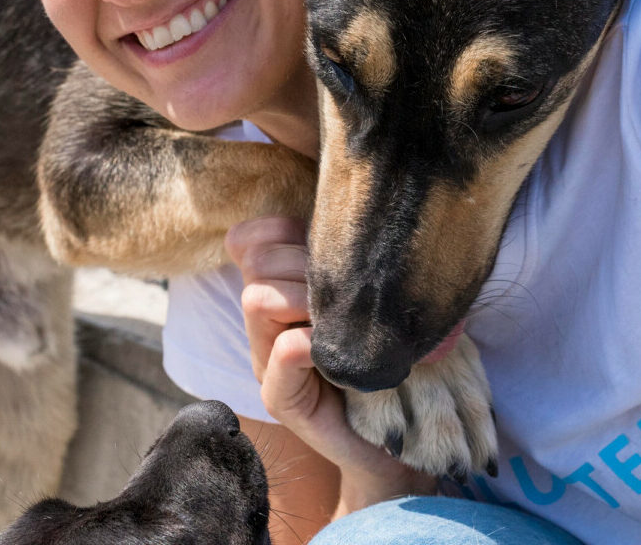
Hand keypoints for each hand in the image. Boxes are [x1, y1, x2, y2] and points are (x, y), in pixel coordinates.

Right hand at [225, 218, 435, 513]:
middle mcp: (264, 323)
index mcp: (277, 288)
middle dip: (301, 261)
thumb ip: (344, 257)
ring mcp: (267, 362)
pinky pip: (277, 364)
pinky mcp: (283, 402)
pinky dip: (298, 348)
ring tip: (337, 318)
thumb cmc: (379, 352)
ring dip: (301, 298)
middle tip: (345, 285)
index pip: (248, 239)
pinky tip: (324, 348)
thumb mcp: (360, 294)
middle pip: (257, 261)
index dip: (279, 228)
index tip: (319, 240)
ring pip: (256, 300)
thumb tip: (359, 206)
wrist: (392, 434)